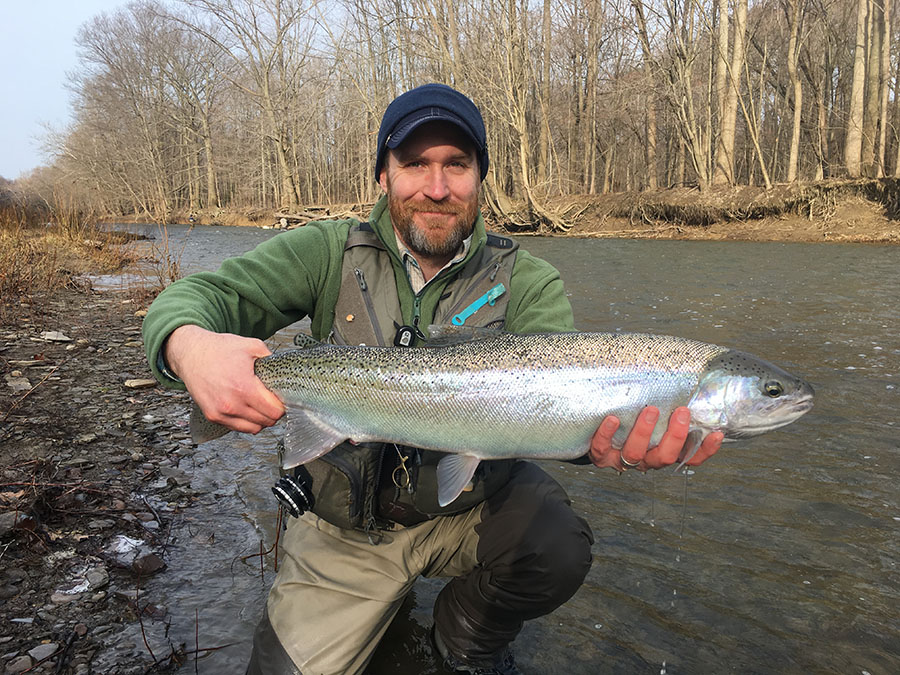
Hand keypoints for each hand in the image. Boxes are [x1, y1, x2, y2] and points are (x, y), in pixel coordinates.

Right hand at [164, 325, 284, 433]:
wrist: (191, 353)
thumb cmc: (219, 349)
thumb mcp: (252, 346)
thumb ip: (271, 359)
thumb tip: (284, 373)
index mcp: (244, 387)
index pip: (274, 411)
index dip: (282, 405)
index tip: (281, 398)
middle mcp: (232, 404)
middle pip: (267, 422)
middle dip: (273, 412)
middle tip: (272, 400)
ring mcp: (221, 413)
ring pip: (253, 429)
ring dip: (261, 419)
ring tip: (260, 405)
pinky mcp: (213, 416)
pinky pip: (238, 428)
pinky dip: (246, 421)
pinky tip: (246, 407)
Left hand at [588, 406, 722, 471]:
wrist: (591, 434)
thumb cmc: (630, 419)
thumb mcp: (653, 415)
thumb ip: (669, 403)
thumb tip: (689, 374)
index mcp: (661, 451)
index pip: (690, 457)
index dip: (705, 450)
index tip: (717, 433)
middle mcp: (645, 459)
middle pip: (664, 456)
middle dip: (675, 435)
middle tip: (681, 412)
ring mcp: (621, 459)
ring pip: (635, 454)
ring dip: (644, 432)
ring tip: (650, 410)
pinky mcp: (600, 455)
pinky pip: (602, 449)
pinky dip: (607, 434)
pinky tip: (612, 419)